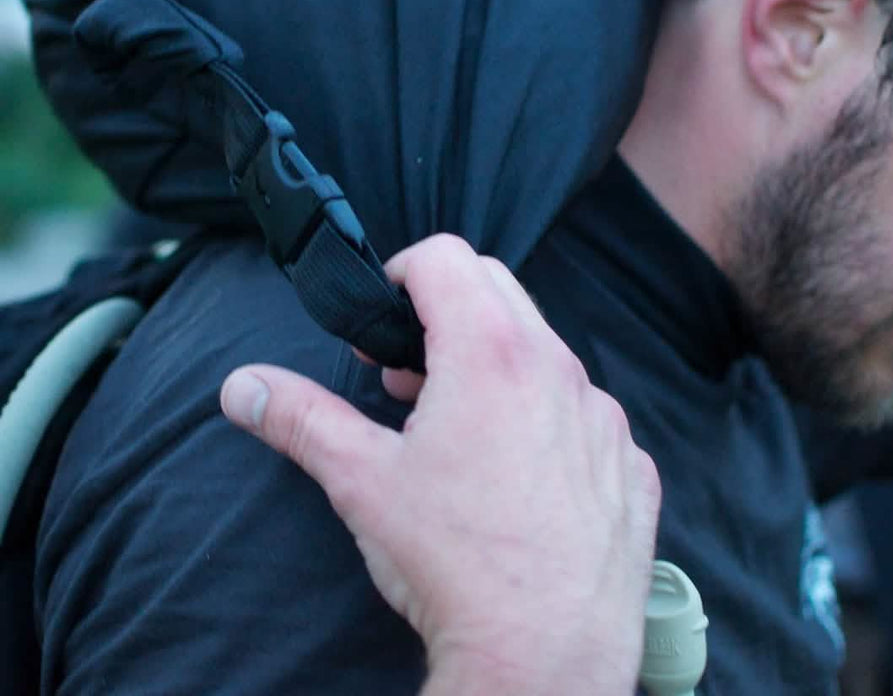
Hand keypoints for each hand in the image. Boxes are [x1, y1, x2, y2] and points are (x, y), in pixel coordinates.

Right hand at [220, 234, 660, 695]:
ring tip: (457, 426)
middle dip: (445, 312)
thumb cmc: (453, 563)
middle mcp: (557, 367)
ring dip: (496, 365)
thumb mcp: (362, 481)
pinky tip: (518, 476)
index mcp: (490, 351)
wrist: (544, 657)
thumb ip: (300, 418)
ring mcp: (602, 414)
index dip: (401, 274)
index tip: (381, 320)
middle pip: (496, 289)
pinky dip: (547, 419)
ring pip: (543, 351)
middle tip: (409, 375)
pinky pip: (585, 413)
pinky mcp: (629, 460)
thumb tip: (243, 387)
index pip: (444, 257)